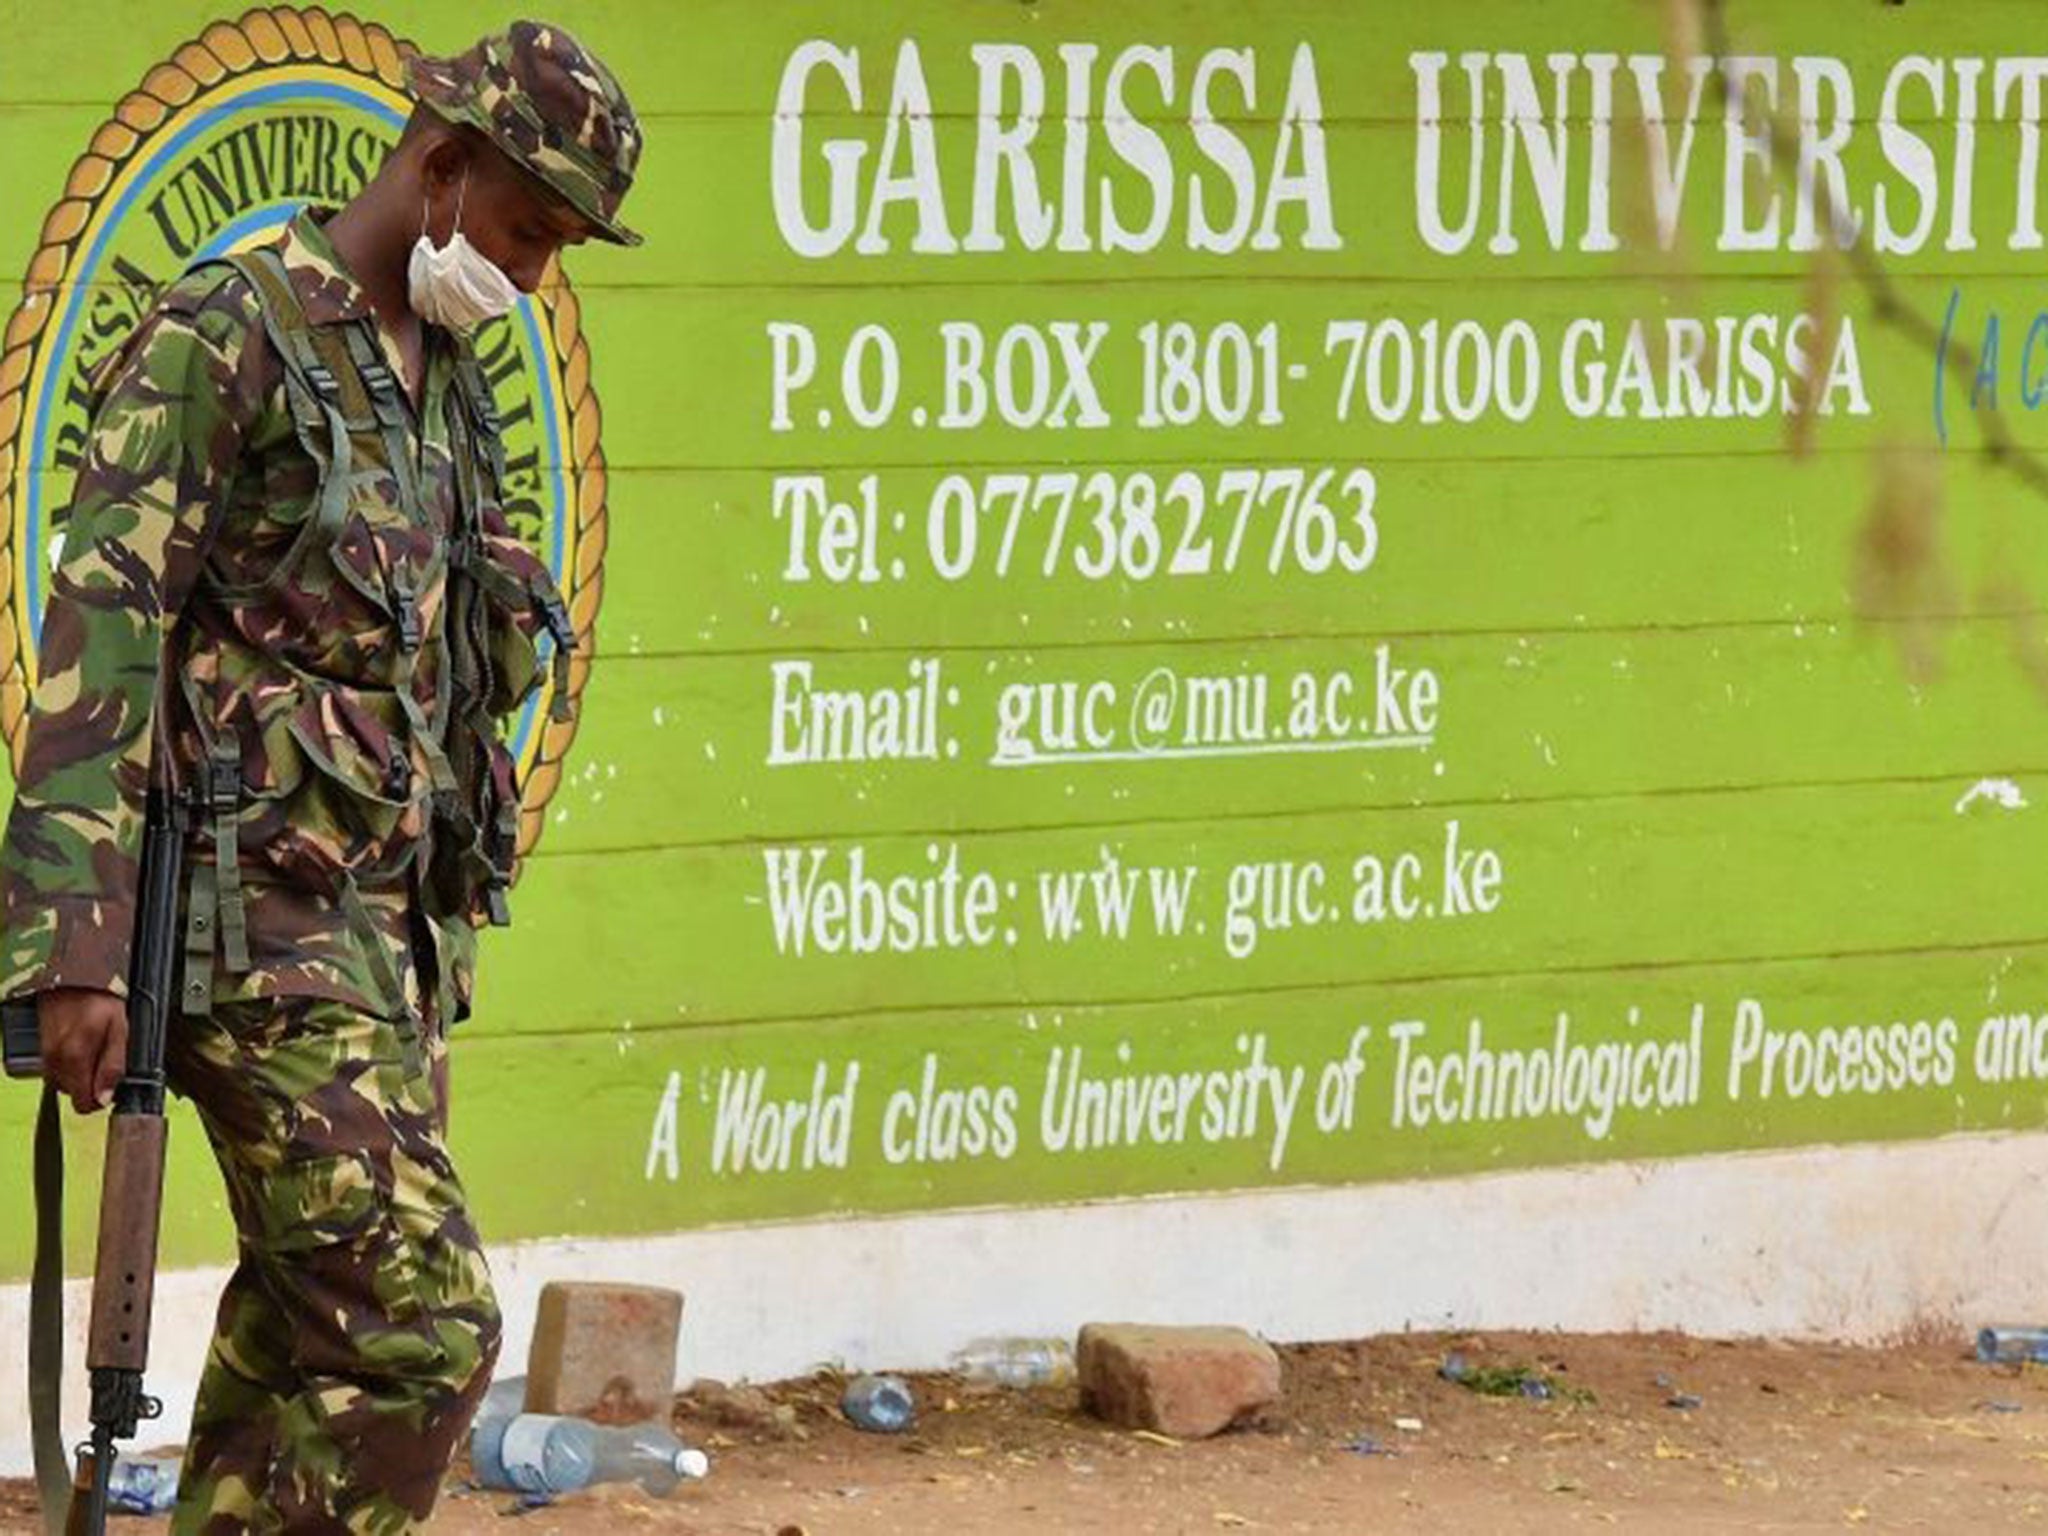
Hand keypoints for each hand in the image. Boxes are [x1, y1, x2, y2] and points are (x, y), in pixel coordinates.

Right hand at [37, 987, 127, 1114]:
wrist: (74, 978)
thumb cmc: (100, 1001)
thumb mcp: (120, 1031)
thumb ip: (113, 1066)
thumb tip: (105, 1097)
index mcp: (75, 1058)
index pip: (83, 1104)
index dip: (101, 1099)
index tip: (111, 1085)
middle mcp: (55, 1061)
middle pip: (74, 1094)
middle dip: (91, 1084)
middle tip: (104, 1059)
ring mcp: (45, 1056)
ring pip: (64, 1084)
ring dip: (80, 1075)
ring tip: (93, 1049)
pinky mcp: (41, 1050)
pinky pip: (56, 1070)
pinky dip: (69, 1066)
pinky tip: (81, 1047)